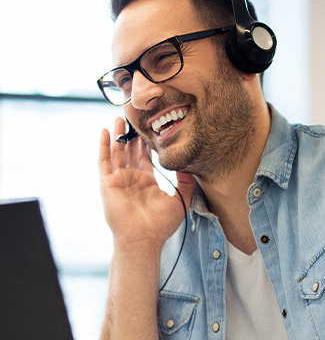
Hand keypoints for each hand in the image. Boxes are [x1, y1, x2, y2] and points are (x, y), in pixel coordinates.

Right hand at [98, 117, 194, 250]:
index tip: (152, 128)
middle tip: (136, 118)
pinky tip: (106, 130)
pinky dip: (104, 145)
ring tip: (121, 117)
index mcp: (147, 182)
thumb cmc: (161, 225)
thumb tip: (189, 165)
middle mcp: (132, 179)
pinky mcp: (107, 183)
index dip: (148, 143)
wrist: (143, 239)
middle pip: (131, 152)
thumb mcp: (180, 200)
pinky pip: (103, 161)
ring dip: (118, 135)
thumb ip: (186, 182)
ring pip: (117, 152)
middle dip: (132, 135)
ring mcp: (118, 180)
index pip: (146, 158)